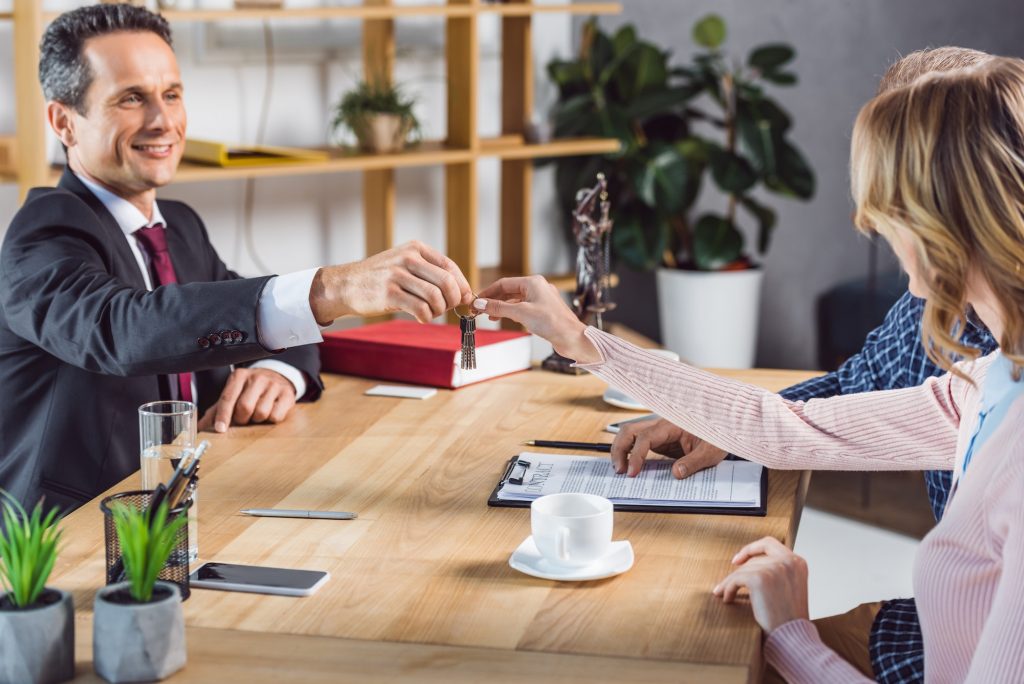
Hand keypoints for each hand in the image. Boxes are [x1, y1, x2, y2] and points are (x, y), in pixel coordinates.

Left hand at [198, 367, 296, 432]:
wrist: (277, 378)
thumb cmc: (250, 390)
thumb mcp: (233, 395)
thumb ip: (217, 410)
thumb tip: (200, 427)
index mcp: (239, 376)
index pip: (228, 398)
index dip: (223, 415)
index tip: (220, 429)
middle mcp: (257, 377)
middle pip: (245, 407)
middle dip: (242, 419)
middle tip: (244, 418)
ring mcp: (274, 385)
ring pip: (261, 413)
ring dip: (257, 419)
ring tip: (257, 413)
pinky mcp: (288, 394)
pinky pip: (276, 416)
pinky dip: (271, 419)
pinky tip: (270, 411)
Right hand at [310, 241, 473, 323]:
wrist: (346, 284)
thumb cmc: (381, 278)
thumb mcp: (405, 265)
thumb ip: (432, 275)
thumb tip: (465, 294)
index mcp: (415, 248)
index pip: (450, 267)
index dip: (462, 286)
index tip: (464, 299)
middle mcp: (408, 258)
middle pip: (446, 282)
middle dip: (453, 300)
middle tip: (447, 308)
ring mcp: (397, 275)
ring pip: (435, 296)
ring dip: (439, 310)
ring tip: (431, 312)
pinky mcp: (388, 293)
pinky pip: (420, 308)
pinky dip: (426, 317)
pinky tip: (422, 318)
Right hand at [472, 276, 599, 362]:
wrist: (572, 338)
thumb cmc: (552, 323)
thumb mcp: (520, 313)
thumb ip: (499, 307)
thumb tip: (481, 304)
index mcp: (533, 282)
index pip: (504, 283)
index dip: (488, 292)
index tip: (477, 301)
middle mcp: (538, 288)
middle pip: (509, 291)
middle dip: (494, 300)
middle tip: (480, 310)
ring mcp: (541, 299)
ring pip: (516, 300)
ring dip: (502, 308)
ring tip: (490, 317)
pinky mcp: (544, 311)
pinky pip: (523, 308)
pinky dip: (512, 313)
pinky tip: (506, 319)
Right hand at [611, 418, 728, 477]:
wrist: (723, 428)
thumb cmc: (717, 435)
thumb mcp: (710, 452)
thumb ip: (693, 462)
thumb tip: (676, 473)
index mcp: (671, 425)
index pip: (645, 437)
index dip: (636, 455)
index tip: (633, 472)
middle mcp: (660, 426)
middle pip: (629, 431)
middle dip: (619, 450)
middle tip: (620, 471)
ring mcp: (658, 432)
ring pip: (630, 434)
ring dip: (621, 450)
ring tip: (621, 469)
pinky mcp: (659, 440)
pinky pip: (638, 443)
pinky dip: (630, 453)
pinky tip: (630, 466)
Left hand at [712, 536, 809, 632]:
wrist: (792, 636)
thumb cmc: (789, 618)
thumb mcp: (791, 588)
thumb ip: (779, 572)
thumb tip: (750, 563)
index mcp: (797, 563)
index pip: (770, 543)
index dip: (751, 549)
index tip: (738, 560)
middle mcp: (788, 561)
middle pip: (754, 559)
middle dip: (739, 571)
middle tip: (727, 582)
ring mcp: (773, 568)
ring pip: (743, 570)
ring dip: (731, 582)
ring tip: (724, 593)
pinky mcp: (759, 578)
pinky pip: (735, 579)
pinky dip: (728, 588)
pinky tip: (727, 598)